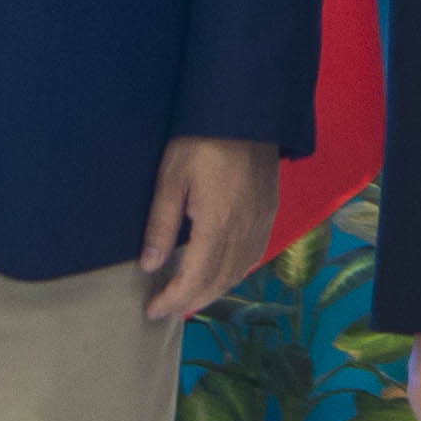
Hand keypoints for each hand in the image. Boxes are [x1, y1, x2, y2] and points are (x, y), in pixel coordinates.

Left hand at [137, 136, 285, 324]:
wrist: (245, 110)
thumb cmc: (200, 140)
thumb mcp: (170, 179)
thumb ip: (161, 225)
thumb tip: (151, 266)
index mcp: (217, 223)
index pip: (195, 277)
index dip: (174, 299)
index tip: (153, 310)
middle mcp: (244, 229)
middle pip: (219, 281)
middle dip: (192, 301)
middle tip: (167, 309)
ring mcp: (261, 221)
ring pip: (240, 272)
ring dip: (215, 291)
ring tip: (191, 298)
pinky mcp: (270, 211)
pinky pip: (254, 255)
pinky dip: (236, 273)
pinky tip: (223, 273)